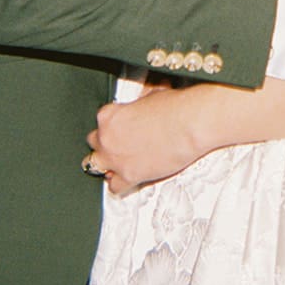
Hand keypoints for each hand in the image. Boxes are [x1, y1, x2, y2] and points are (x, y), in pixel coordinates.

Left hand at [87, 85, 208, 192]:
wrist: (190, 124)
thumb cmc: (174, 107)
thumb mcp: (148, 98)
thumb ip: (135, 107)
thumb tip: (139, 108)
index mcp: (109, 115)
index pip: (100, 121)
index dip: (113, 124)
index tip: (121, 127)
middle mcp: (106, 138)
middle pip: (94, 142)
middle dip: (106, 142)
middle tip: (121, 142)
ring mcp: (115, 159)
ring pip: (94, 165)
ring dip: (106, 163)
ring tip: (119, 161)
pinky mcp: (129, 176)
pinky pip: (114, 186)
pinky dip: (119, 183)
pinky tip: (127, 178)